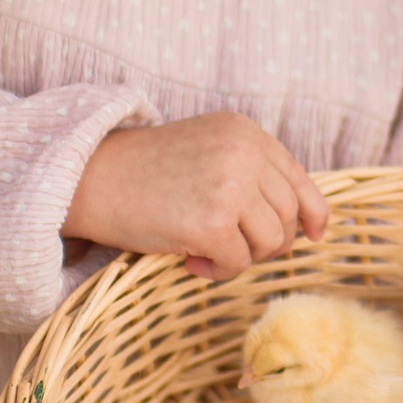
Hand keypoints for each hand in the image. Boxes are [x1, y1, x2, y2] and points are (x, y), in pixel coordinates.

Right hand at [64, 113, 329, 280]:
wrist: (90, 177)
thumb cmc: (144, 172)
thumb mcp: (207, 152)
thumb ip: (250, 174)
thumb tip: (302, 226)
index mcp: (246, 132)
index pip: (299, 180)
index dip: (311, 213)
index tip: (312, 234)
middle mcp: (245, 153)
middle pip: (287, 216)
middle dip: (265, 242)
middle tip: (226, 246)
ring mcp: (231, 186)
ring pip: (271, 242)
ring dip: (241, 256)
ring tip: (203, 249)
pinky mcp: (213, 222)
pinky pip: (239, 263)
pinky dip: (218, 270)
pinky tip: (190, 259)